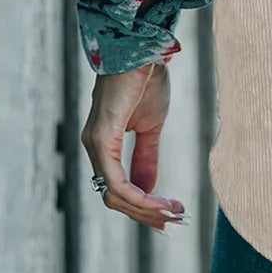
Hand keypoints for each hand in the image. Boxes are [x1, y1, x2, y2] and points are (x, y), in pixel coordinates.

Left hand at [81, 60, 187, 230]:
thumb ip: (147, 157)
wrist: (144, 52)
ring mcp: (95, 144)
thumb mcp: (151, 126)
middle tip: (177, 220)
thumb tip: (149, 189)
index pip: (118, 189)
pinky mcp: (102, 138)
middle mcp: (94, 149)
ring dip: (146, 209)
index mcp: (104, 146)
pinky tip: (158, 201)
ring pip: (114, 196)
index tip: (170, 217)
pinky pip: (115, 182)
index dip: (142, 208)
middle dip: (147, 214)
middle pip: (115, 199)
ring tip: (174, 212)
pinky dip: (138, 197)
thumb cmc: (145, 81)